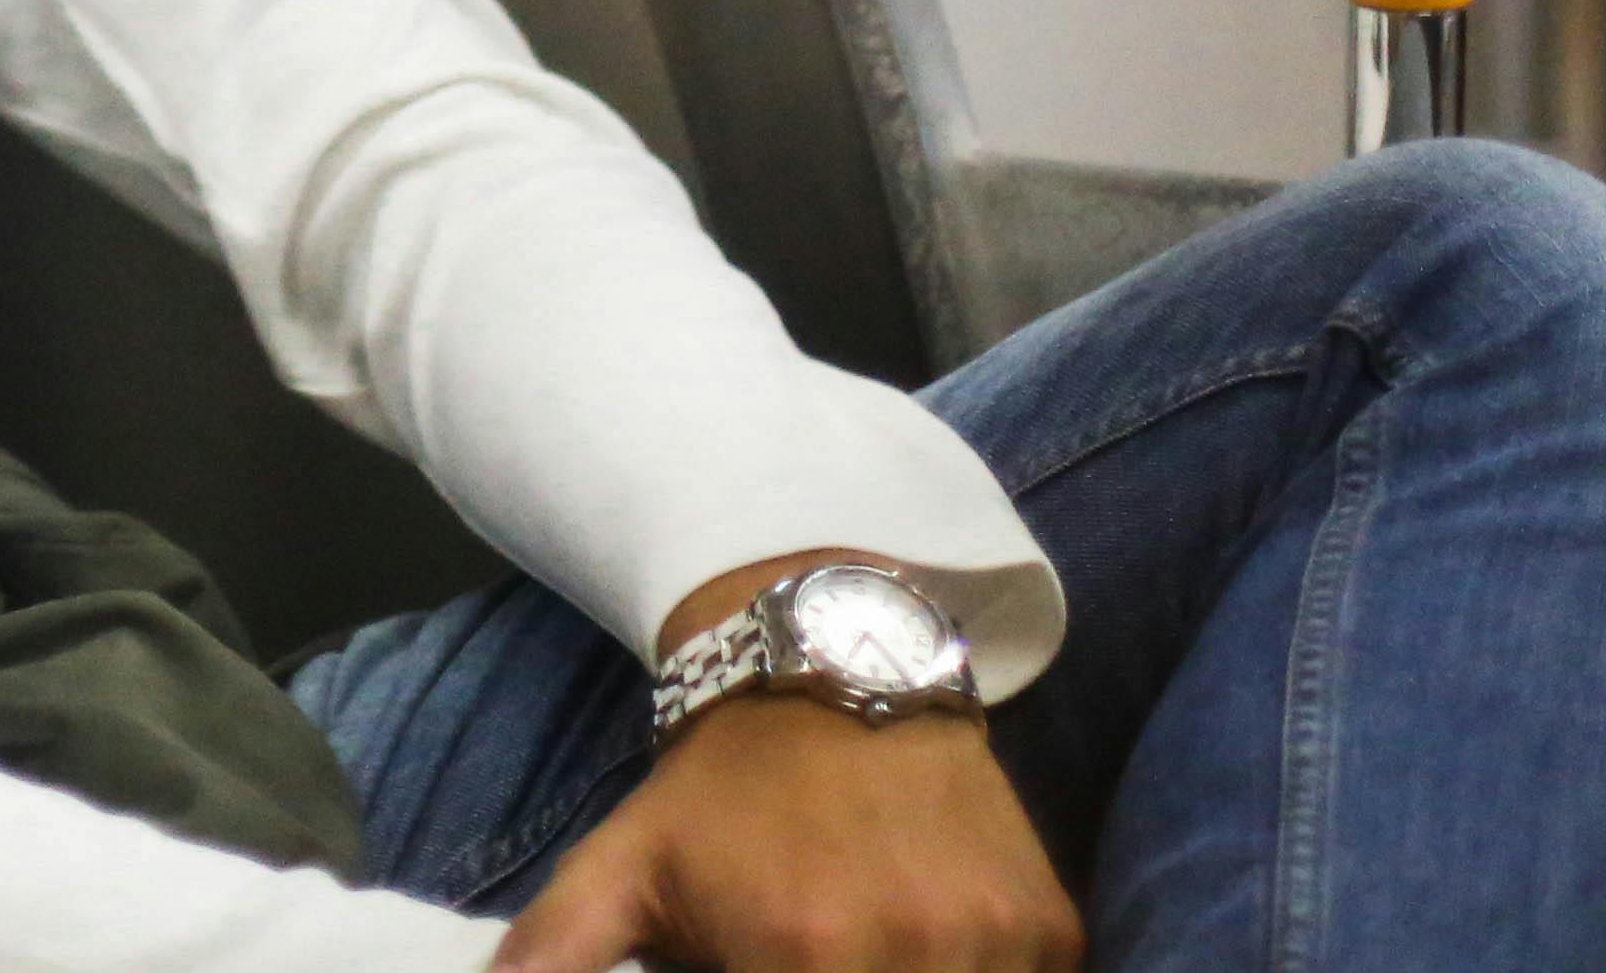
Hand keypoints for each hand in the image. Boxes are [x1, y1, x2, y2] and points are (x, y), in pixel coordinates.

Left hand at [484, 561, 1075, 972]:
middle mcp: (912, 951)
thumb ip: (554, 953)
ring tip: (859, 953)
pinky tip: (926, 955)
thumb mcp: (620, 869)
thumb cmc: (719, 790)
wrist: (836, 662)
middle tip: (813, 960)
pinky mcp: (1051, 927)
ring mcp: (994, 940)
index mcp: (803, 952)